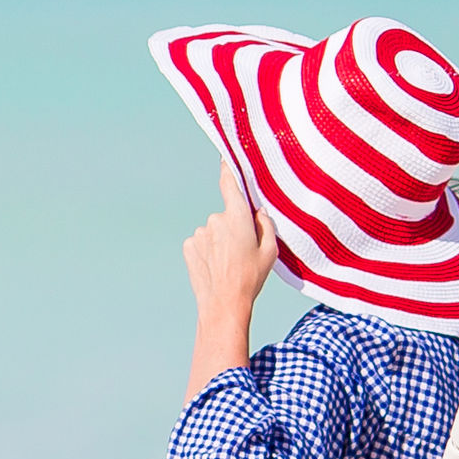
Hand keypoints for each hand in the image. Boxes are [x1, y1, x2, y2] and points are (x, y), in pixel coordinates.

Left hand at [181, 164, 277, 394]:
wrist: (223, 303)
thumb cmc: (251, 277)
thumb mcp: (270, 251)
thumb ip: (266, 225)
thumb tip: (259, 211)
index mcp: (238, 217)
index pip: (230, 184)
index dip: (228, 168)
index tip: (224, 154)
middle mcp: (216, 219)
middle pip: (227, 215)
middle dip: (234, 227)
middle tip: (243, 251)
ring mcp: (199, 232)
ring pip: (213, 230)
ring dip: (220, 241)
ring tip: (229, 263)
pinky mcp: (188, 245)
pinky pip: (201, 241)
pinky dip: (208, 250)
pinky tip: (215, 266)